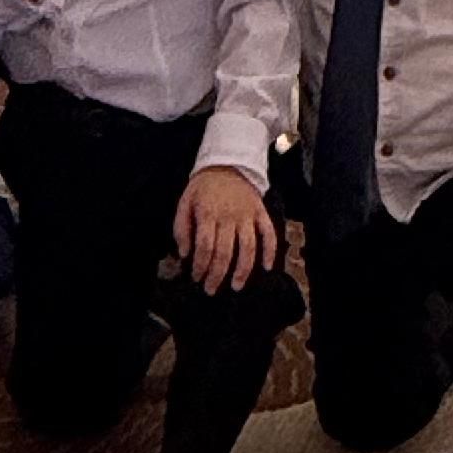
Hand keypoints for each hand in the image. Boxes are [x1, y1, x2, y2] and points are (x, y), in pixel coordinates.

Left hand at [174, 159, 278, 294]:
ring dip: (243, 270)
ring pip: (248, 247)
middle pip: (224, 252)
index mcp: (208, 213)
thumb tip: (184, 253)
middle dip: (217, 275)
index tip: (196, 277)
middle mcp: (229, 216)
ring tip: (236, 286)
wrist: (227, 163)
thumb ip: (181, 228)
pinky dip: (270, 251)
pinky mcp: (261, 212)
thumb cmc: (203, 187)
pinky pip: (269, 233)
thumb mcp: (185, 202)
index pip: (204, 246)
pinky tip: (267, 267)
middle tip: (211, 289)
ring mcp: (247, 215)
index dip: (200, 266)